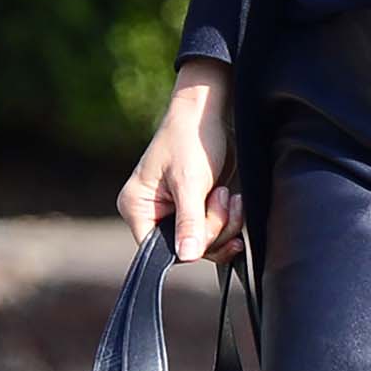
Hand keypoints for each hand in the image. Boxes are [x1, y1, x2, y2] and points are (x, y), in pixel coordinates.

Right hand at [119, 59, 244, 264]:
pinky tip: (233, 200)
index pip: (158, 249)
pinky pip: (213, 232)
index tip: (208, 225)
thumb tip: (186, 257)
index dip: (187, 245)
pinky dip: (228, 219)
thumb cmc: (191, 139)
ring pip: (203, 243)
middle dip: (212, 228)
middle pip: (185, 248)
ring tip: (226, 193)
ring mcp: (174, 212)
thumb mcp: (190, 182)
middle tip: (220, 195)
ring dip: (224, 222)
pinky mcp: (195, 209)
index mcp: (137, 207)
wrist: (209, 113)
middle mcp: (152, 213)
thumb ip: (189, 222)